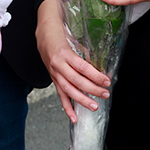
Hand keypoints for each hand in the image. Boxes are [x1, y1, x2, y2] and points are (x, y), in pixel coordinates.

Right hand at [35, 0, 108, 122]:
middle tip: (105, 94)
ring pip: (68, 90)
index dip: (95, 75)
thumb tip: (100, 66)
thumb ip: (85, 54)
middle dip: (92, 89)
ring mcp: (54, 72)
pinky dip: (67, 107)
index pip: (82, 67)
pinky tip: (74, 117)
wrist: (43, 32)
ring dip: (81, 100)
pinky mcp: (53, 78)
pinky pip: (60, 94)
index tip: (106, 80)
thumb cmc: (60, 34)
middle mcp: (58, 64)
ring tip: (94, 106)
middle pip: (76, 81)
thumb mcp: (73, 40)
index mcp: (64, 53)